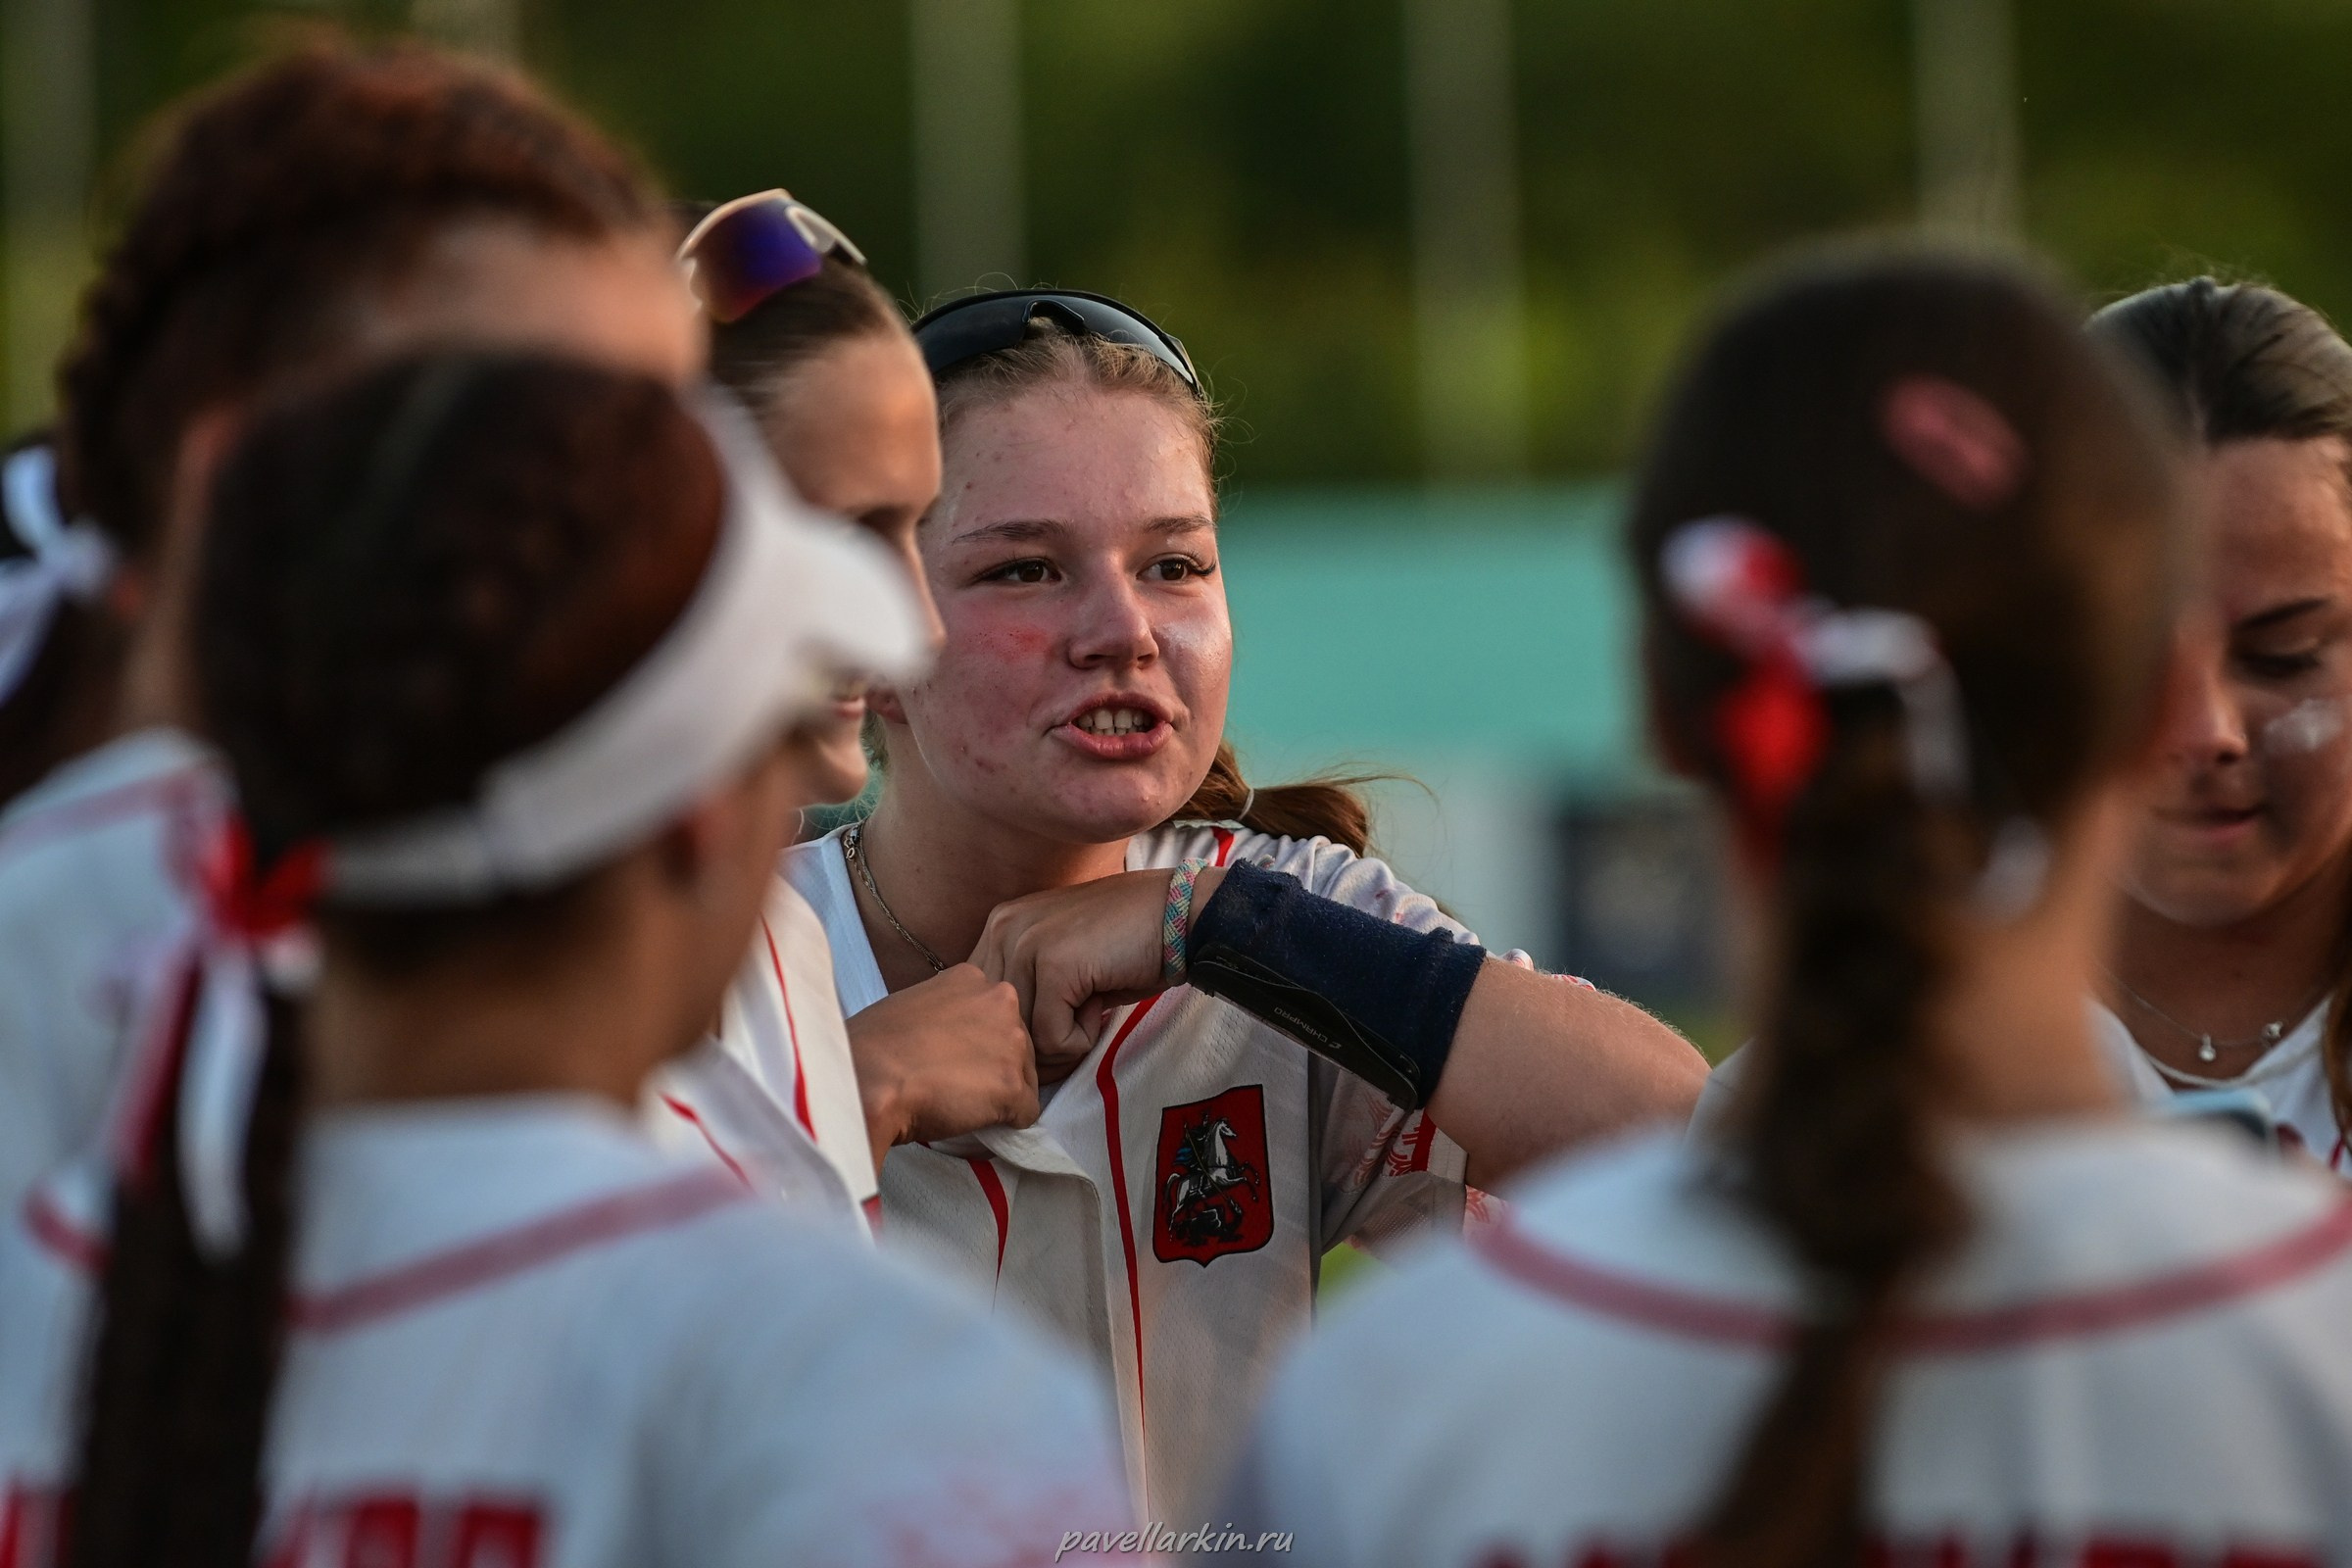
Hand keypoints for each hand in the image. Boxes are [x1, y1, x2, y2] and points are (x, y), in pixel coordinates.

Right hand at [848, 964, 1039, 1158]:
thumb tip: (954, 1043)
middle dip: (992, 1067)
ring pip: (1024, 1079)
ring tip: (954, 1100)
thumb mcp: (913, 1005)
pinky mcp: (1013, 1085)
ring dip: (998, 1095)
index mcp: (972, 979)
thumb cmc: (871, 1047)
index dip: (975, 1044)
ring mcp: (1011, 1043)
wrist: (865, 1080)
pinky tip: (967, 1118)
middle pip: (1016, 1045)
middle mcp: (1001, 1001)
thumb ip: (946, 1014)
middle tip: (952, 1082)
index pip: (994, 1016)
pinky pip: (1025, 1113)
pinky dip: (1003, 1123)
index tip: (951, 1058)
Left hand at [971, 867, 1226, 1075]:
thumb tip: (1004, 1051)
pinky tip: (1101, 1006)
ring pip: (1023, 1038)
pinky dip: (1083, 1039)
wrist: (1180, 914)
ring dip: (1062, 1040)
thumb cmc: (1127, 945)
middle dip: (1037, 1042)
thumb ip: (1026, 990)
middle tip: (1077, 1021)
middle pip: (996, 1025)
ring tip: (1092, 1007)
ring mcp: (1026, 943)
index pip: (979, 1007)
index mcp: (999, 927)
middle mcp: (1003, 929)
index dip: (1017, 1031)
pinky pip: (1052, 1040)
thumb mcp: (1061, 961)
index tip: (1058, 1022)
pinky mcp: (1053, 965)